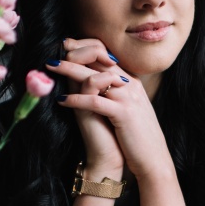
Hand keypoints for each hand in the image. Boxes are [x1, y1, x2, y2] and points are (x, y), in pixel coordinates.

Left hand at [51, 40, 173, 182]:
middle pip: (98, 60)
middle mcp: (130, 85)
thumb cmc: (137, 136)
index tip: (66, 48)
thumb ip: (116, 93)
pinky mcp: (124, 113)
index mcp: (131, 82)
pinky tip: (61, 99)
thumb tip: (96, 84)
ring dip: (69, 71)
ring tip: (51, 68)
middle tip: (53, 54)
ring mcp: (128, 98)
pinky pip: (95, 101)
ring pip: (94, 77)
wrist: (153, 158)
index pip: (106, 55)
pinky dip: (76, 99)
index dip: (84, 48)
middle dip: (73, 54)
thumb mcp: (128, 108)